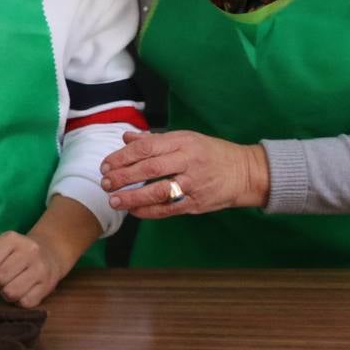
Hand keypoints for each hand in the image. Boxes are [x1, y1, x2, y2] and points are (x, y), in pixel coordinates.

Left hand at [0, 231, 67, 307]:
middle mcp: (29, 250)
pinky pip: (25, 303)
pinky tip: (23, 291)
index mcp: (11, 238)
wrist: (49, 253)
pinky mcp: (47, 285)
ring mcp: (40, 268)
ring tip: (10, 286)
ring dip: (6, 294)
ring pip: (11, 293)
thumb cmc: (14, 253)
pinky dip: (19, 301)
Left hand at [99, 130, 269, 219]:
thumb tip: (126, 138)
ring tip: (114, 200)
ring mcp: (194, 183)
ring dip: (133, 197)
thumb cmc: (210, 153)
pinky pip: (170, 209)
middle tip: (104, 183)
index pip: (147, 147)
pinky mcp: (197, 203)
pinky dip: (149, 211)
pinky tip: (133, 210)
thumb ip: (154, 140)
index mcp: (183, 142)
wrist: (245, 172)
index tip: (106, 165)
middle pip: (150, 169)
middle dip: (123, 177)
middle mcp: (188, 161)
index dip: (123, 157)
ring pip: (158, 191)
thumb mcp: (185, 138)